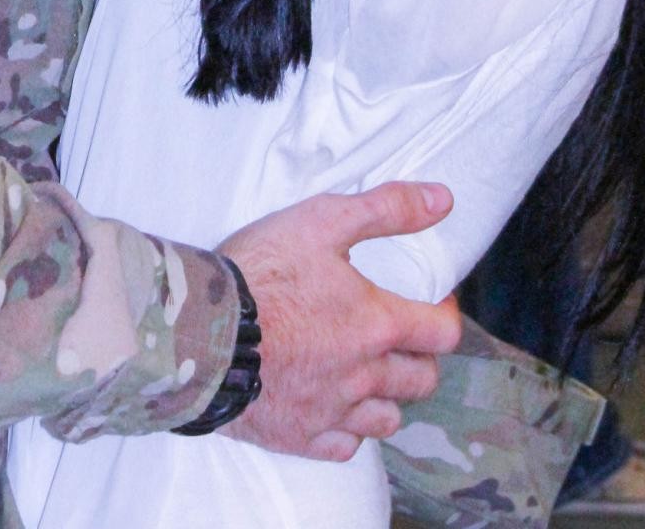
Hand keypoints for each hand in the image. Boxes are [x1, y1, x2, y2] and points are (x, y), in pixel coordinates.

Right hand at [220, 180, 460, 461]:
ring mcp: (332, 412)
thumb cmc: (261, 272)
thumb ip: (387, 209)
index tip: (430, 300)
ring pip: (387, 418)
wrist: (199, 330)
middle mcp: (364, 376)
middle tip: (399, 335)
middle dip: (420, 356)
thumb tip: (442, 199)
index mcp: (376, 324)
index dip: (445, 313)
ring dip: (387, 395)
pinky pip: (345, 446)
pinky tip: (333, 405)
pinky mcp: (298, 436)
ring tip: (367, 371)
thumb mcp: (323, 220)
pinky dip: (348, 427)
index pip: (443, 333)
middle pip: (421, 380)